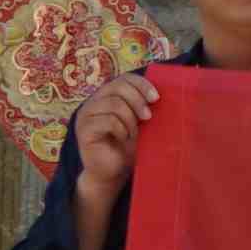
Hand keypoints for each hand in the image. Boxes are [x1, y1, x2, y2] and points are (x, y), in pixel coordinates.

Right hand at [69, 67, 161, 191]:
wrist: (114, 170)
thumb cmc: (129, 146)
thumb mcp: (141, 123)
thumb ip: (146, 106)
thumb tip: (167, 93)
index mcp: (107, 96)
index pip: (124, 78)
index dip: (142, 84)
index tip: (156, 98)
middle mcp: (93, 102)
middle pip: (117, 87)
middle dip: (137, 100)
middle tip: (148, 118)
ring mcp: (86, 115)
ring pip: (114, 104)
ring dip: (130, 119)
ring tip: (133, 133)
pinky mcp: (83, 130)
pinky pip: (107, 121)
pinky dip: (121, 129)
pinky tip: (123, 138)